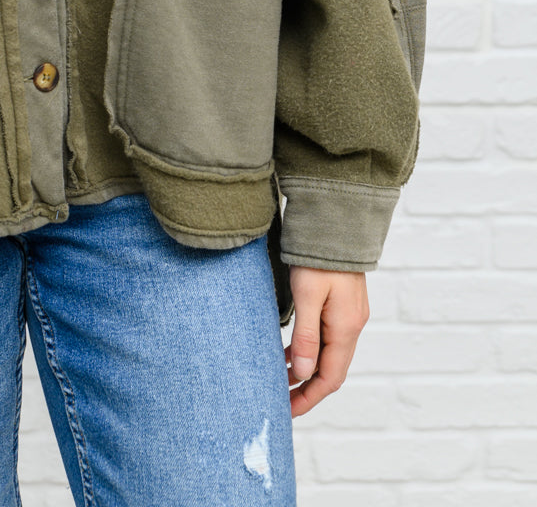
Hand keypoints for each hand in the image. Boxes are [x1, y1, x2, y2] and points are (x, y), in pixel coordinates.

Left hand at [285, 265, 368, 418]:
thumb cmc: (319, 256)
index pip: (329, 378)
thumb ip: (306, 335)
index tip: (287, 410)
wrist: (337, 222)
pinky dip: (311, 349)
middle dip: (307, 388)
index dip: (309, 397)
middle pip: (331, 370)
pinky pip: (328, 337)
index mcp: (345, 328)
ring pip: (329, 354)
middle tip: (281, 399)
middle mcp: (352, 325)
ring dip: (307, 368)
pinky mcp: (343, 304)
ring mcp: (349, 315)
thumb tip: (304, 373)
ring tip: (280, 378)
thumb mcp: (307, 295)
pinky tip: (291, 350)